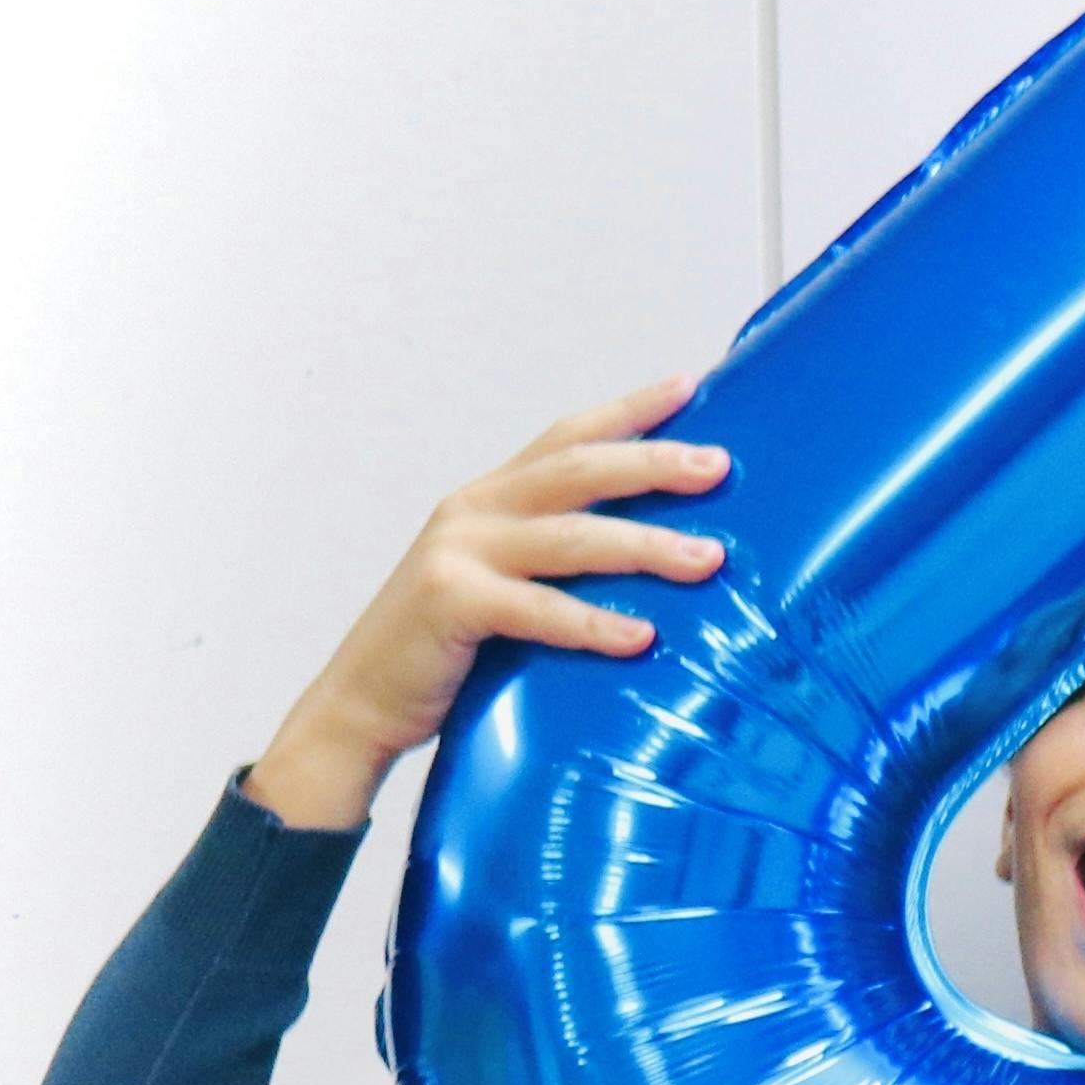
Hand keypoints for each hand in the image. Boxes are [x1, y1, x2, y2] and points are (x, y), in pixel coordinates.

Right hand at [251, 378, 732, 830]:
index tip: (690, 384)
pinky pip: (536, 609)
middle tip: (720, 466)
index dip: (628, 410)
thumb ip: (565, 563)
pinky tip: (643, 636)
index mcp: (493, 497)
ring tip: (710, 559)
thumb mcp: (512, 585)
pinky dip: (592, 623)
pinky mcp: (448, 602)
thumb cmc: (455, 649)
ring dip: (645, 545)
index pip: (568, 438)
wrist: (364, 700)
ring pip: (569, 538)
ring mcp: (457, 551)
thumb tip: (668, 561)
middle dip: (652, 464)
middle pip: (577, 472)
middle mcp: (475, 510)